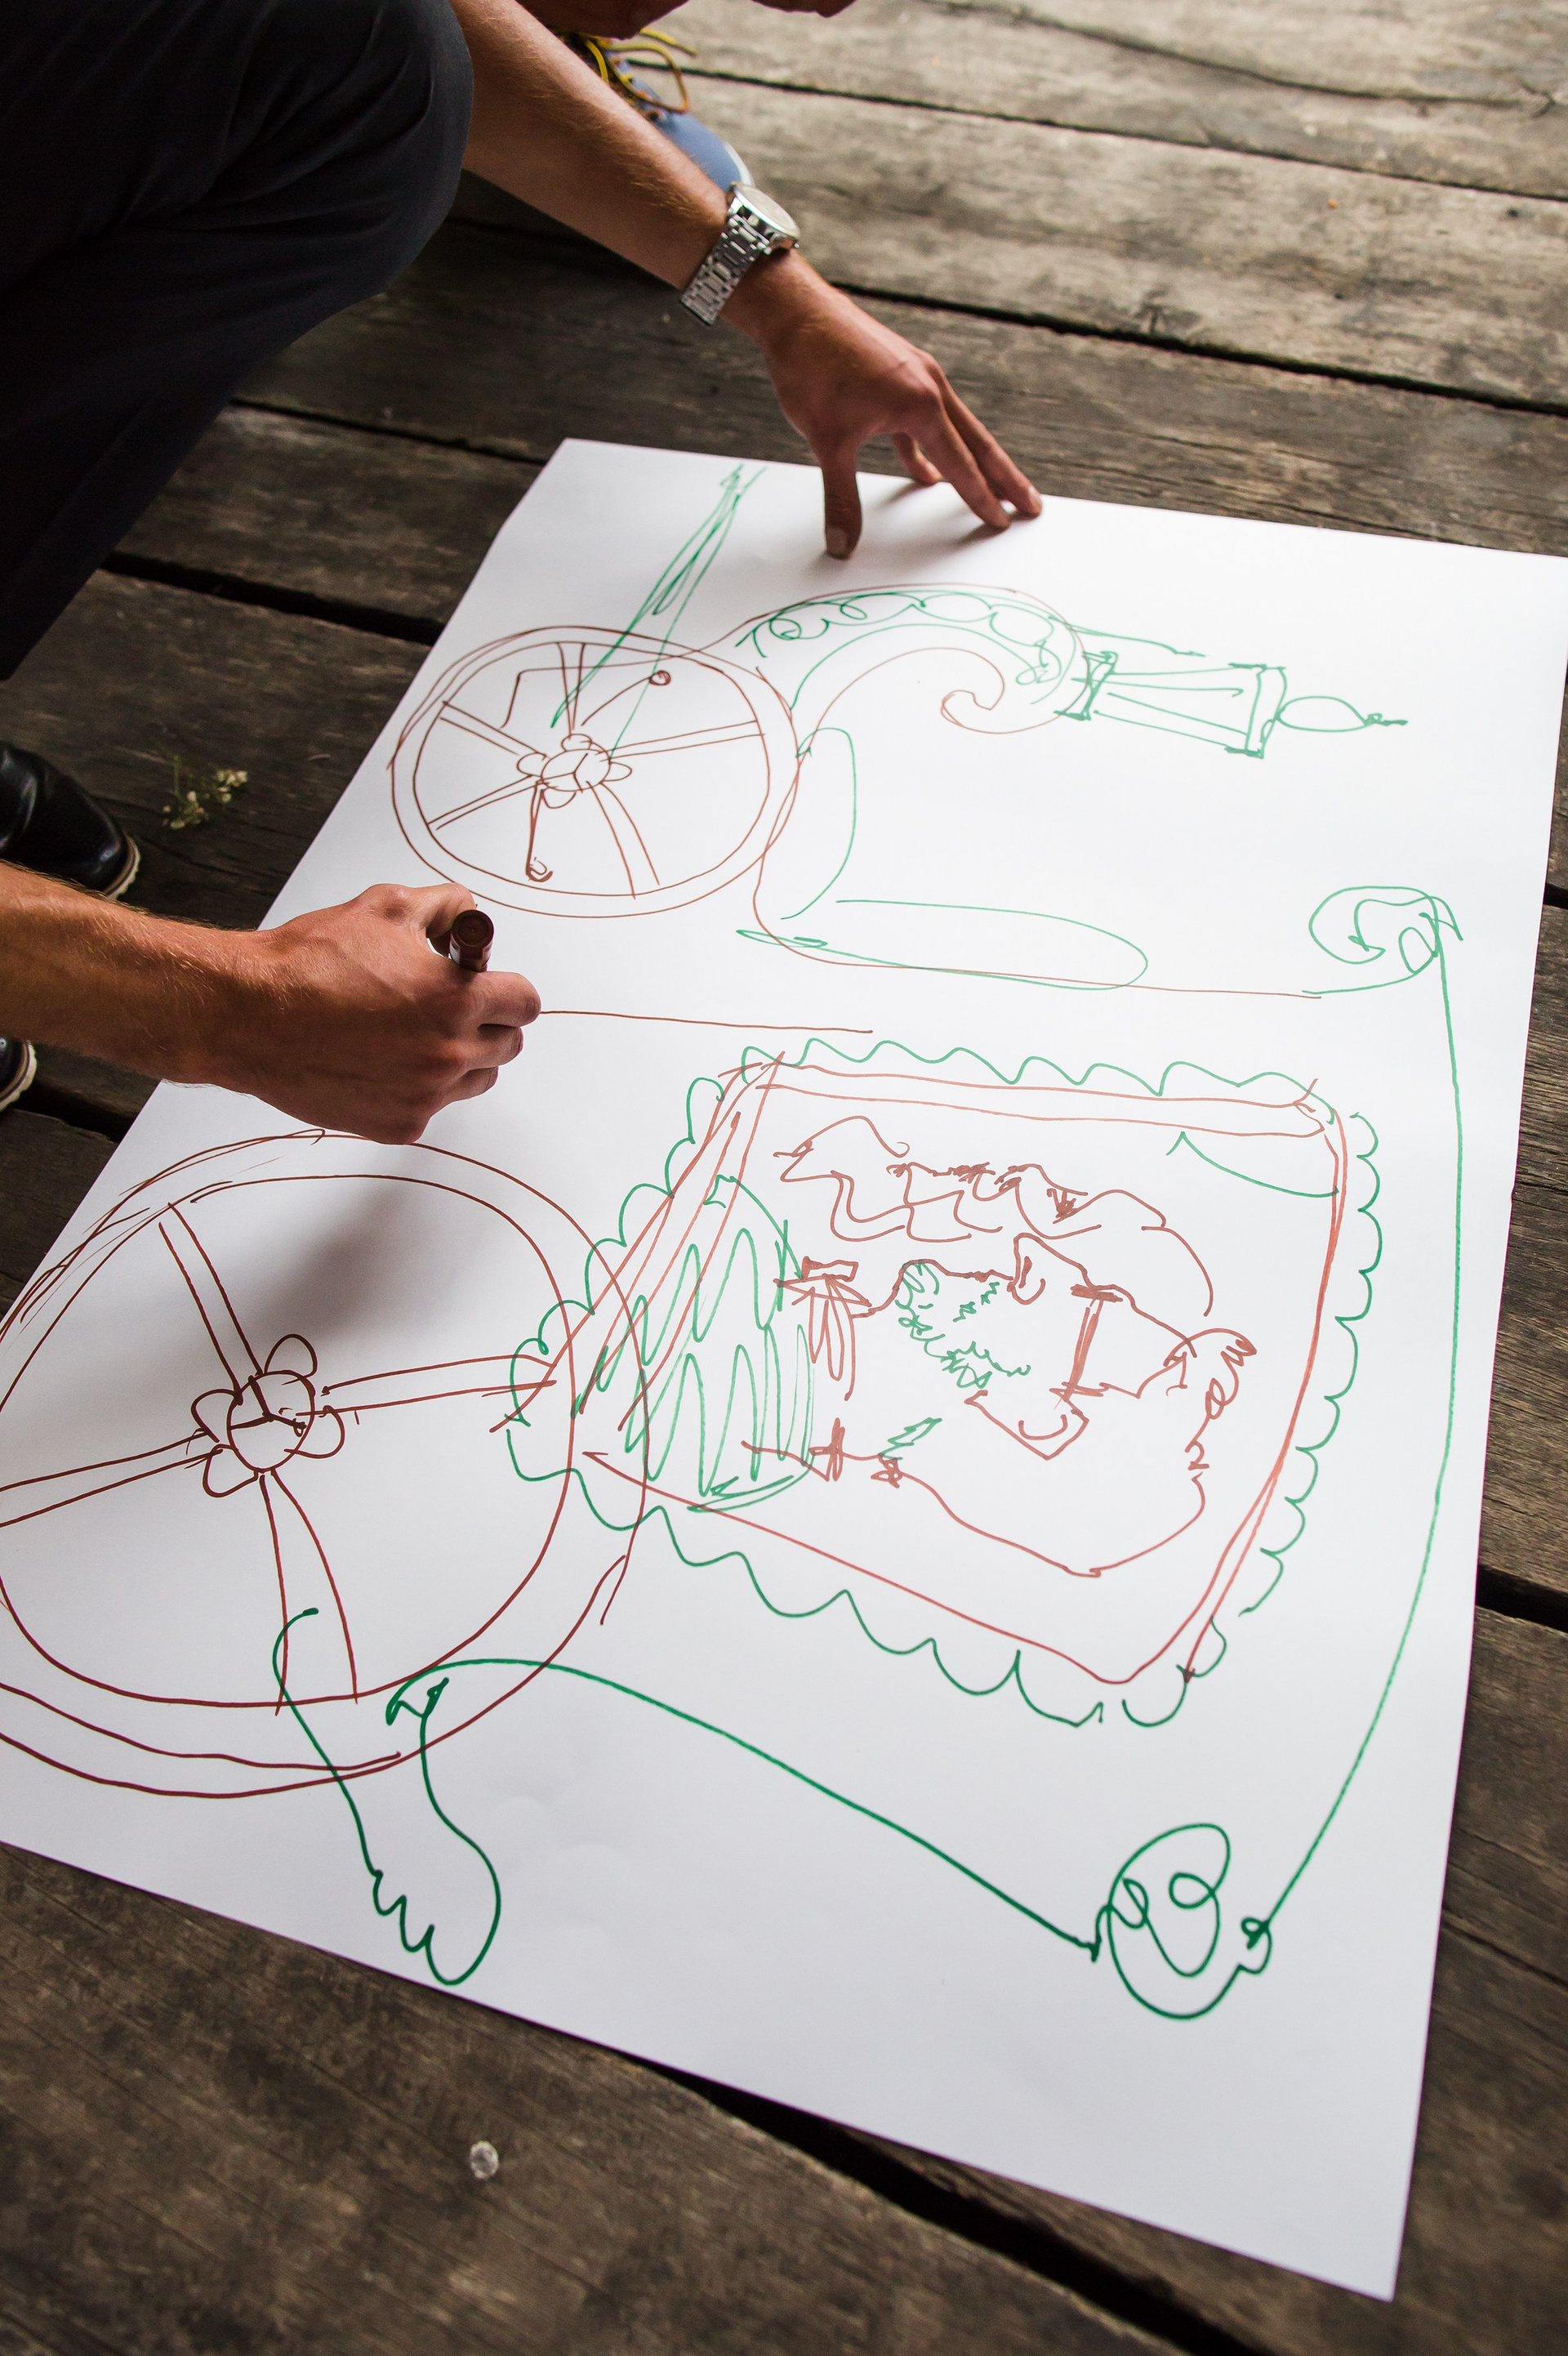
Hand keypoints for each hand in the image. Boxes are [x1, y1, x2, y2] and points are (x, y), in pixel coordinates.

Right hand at [0, 866, 540, 1146]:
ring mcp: (423, 1095)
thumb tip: (466, 913)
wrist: (249, 1015)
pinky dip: (418, 1087)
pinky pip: (432, 1106)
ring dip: (459, 1056)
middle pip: (508, 1045)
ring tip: (410, 1032)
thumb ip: (444, 907)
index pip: (525, 1003)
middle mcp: (447, 1054)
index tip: (488, 984)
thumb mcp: (386, 907)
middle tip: (444, 1004)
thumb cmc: (307, 964)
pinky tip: (382, 1060)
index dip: (506, 987)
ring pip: (475, 1079)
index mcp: (457, 1001)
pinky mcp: (397, 1124)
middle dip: (486, 1020)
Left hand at [727, 255, 1040, 556]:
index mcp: (921, 404)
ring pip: (954, 429)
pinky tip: (927, 473)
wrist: (794, 310)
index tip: (1002, 522)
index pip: (961, 464)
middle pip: (977, 443)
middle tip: (1031, 507)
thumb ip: (840, 498)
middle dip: (1005, 478)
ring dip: (973, 461)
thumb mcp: (827, 442)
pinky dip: (929, 448)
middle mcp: (929, 386)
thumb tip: (842, 547)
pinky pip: (923, 420)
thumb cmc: (811, 369)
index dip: (981, 498)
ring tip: (993, 487)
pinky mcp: (898, 371)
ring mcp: (916, 375)